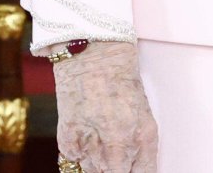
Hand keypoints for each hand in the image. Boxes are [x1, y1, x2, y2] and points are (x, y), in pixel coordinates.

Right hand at [52, 41, 157, 172]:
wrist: (94, 53)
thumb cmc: (122, 78)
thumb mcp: (141, 112)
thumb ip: (137, 146)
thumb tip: (130, 169)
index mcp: (144, 137)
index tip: (130, 169)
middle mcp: (119, 146)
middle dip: (115, 168)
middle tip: (112, 152)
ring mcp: (92, 146)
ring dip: (96, 162)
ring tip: (98, 135)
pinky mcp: (68, 142)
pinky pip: (74, 162)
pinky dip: (79, 153)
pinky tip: (85, 132)